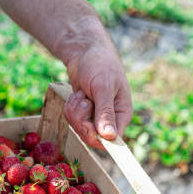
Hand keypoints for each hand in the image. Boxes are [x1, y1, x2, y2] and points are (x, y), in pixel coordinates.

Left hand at [57, 18, 132, 148]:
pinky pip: (71, 120)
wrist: (84, 54)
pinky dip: (70, 107)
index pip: (113, 140)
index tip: (87, 125)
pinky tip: (76, 95)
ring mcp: (95, 117)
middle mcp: (110, 119)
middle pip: (91, 136)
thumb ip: (105, 112)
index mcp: (122, 114)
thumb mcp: (102, 88)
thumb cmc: (99, 66)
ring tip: (81, 94)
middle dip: (81, 119)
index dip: (97, 137)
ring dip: (74, 110)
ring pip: (78, 128)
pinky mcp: (82, 113)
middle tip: (83, 101)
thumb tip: (110, 136)